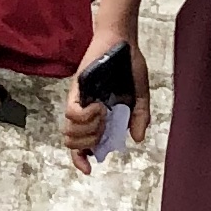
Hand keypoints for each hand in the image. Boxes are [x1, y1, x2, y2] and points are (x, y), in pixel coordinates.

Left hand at [61, 29, 147, 172]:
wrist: (123, 39)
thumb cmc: (129, 64)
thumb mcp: (140, 95)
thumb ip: (139, 117)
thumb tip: (137, 139)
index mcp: (100, 117)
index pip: (83, 145)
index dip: (81, 160)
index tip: (88, 171)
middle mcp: (86, 111)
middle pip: (74, 143)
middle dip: (90, 143)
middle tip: (104, 128)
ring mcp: (80, 100)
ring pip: (70, 131)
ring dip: (89, 130)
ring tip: (102, 115)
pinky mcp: (76, 89)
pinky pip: (72, 113)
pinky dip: (85, 116)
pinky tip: (98, 107)